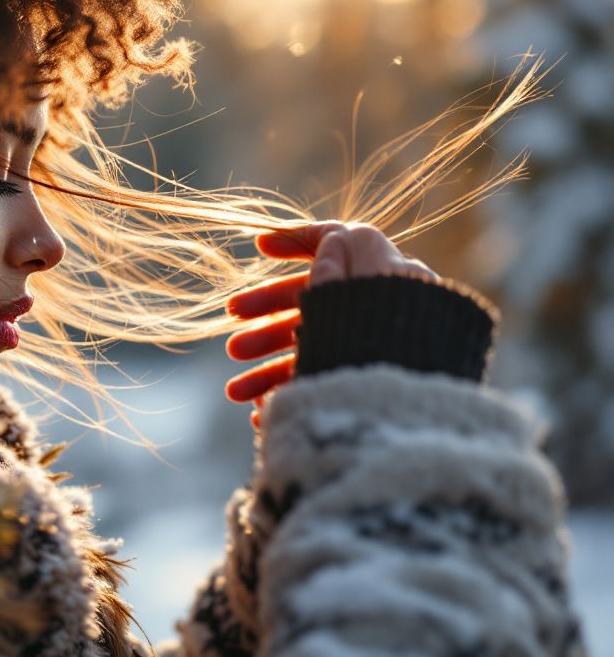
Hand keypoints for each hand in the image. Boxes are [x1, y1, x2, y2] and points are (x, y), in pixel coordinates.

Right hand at [225, 222, 437, 423]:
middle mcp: (384, 313)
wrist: (424, 416)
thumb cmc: (388, 343)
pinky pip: (331, 388)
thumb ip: (335, 267)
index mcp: (385, 277)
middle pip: (315, 309)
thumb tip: (330, 241)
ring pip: (317, 355)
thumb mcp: (352, 295)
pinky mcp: (375, 391)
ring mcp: (379, 353)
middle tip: (232, 347)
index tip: (259, 245)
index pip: (341, 245)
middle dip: (265, 327)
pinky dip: (296, 397)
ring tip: (235, 393)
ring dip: (268, 371)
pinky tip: (263, 413)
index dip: (297, 240)